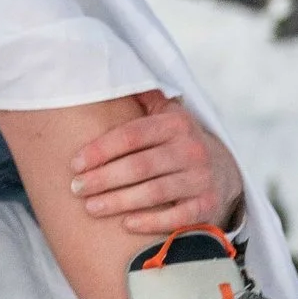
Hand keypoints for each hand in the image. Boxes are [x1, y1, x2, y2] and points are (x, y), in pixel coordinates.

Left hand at [69, 93, 244, 242]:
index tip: (75, 164)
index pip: (131, 135)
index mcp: (176, 123)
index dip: (100, 150)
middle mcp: (192, 149)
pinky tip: (126, 224)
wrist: (222, 172)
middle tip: (76, 189)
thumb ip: (141, 99)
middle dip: (103, 178)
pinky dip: (150, 221)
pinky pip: (176, 217)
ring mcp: (201, 178)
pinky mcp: (207, 205)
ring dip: (118, 201)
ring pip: (154, 192)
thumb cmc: (175, 143)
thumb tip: (107, 74)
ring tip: (91, 207)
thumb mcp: (165, 115)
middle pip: (139, 166)